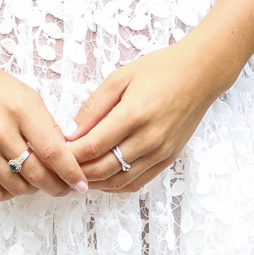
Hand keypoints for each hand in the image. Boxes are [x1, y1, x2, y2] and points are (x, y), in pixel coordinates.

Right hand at [0, 45, 90, 204]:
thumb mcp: (25, 94)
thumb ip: (45, 124)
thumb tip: (64, 156)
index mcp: (21, 108)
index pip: (53, 151)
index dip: (71, 172)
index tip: (82, 183)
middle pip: (37, 175)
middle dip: (58, 187)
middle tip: (66, 188)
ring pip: (16, 187)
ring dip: (34, 191)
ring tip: (40, 183)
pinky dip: (10, 193)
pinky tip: (16, 183)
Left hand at [66, 39, 221, 193]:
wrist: (200, 73)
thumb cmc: (160, 69)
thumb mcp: (120, 77)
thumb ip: (94, 106)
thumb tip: (71, 132)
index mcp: (133, 115)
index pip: (92, 147)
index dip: (69, 154)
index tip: (53, 153)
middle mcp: (148, 139)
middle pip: (103, 169)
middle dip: (77, 172)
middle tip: (59, 169)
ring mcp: (160, 152)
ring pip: (119, 181)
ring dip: (95, 183)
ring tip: (76, 176)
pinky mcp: (169, 159)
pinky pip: (137, 182)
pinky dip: (116, 185)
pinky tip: (102, 178)